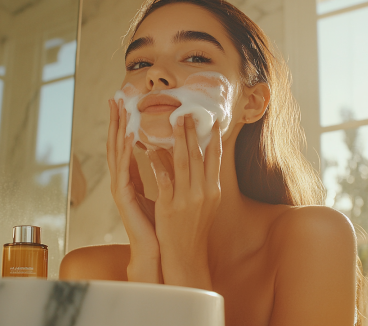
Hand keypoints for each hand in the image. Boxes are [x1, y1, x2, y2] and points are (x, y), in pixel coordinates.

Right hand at [107, 98, 161, 282]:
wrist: (155, 248)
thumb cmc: (159, 221)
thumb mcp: (162, 189)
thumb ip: (159, 171)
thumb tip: (163, 152)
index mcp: (129, 177)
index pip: (125, 145)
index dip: (123, 124)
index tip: (124, 103)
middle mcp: (121, 180)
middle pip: (116, 144)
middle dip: (116, 120)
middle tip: (115, 98)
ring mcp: (119, 188)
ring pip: (116, 153)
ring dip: (117, 130)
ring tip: (118, 110)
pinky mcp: (123, 198)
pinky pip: (123, 171)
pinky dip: (124, 153)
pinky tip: (128, 137)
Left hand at [148, 115, 221, 289]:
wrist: (186, 254)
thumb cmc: (194, 227)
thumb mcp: (206, 203)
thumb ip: (205, 181)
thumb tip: (202, 157)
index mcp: (213, 190)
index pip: (215, 158)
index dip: (214, 138)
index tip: (212, 121)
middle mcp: (203, 192)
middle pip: (198, 156)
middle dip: (192, 132)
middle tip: (186, 112)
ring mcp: (187, 199)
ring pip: (182, 163)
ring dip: (177, 140)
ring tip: (173, 122)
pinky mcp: (170, 206)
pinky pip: (164, 180)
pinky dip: (158, 164)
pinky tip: (151, 150)